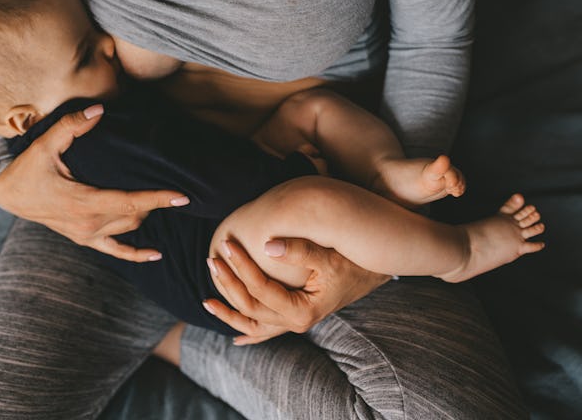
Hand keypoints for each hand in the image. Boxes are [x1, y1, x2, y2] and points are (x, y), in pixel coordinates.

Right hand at [0, 106, 189, 260]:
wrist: (11, 196)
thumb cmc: (29, 169)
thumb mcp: (45, 145)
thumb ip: (71, 126)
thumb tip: (98, 111)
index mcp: (83, 202)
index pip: (129, 203)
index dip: (157, 199)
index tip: (182, 196)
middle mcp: (88, 224)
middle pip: (135, 216)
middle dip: (156, 203)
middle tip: (175, 184)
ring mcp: (87, 234)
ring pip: (129, 228)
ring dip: (146, 215)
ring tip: (163, 199)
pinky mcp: (85, 239)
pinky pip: (115, 251)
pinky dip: (136, 254)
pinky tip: (156, 254)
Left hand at [204, 238, 389, 344]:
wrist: (374, 272)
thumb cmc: (353, 262)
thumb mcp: (328, 256)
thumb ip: (299, 250)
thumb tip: (266, 244)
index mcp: (302, 311)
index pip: (259, 289)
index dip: (240, 266)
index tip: (227, 244)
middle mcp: (296, 322)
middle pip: (250, 307)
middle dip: (228, 284)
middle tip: (211, 259)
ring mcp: (295, 323)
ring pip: (255, 324)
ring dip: (230, 313)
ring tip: (207, 301)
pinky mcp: (296, 317)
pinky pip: (269, 330)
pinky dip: (250, 332)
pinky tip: (237, 337)